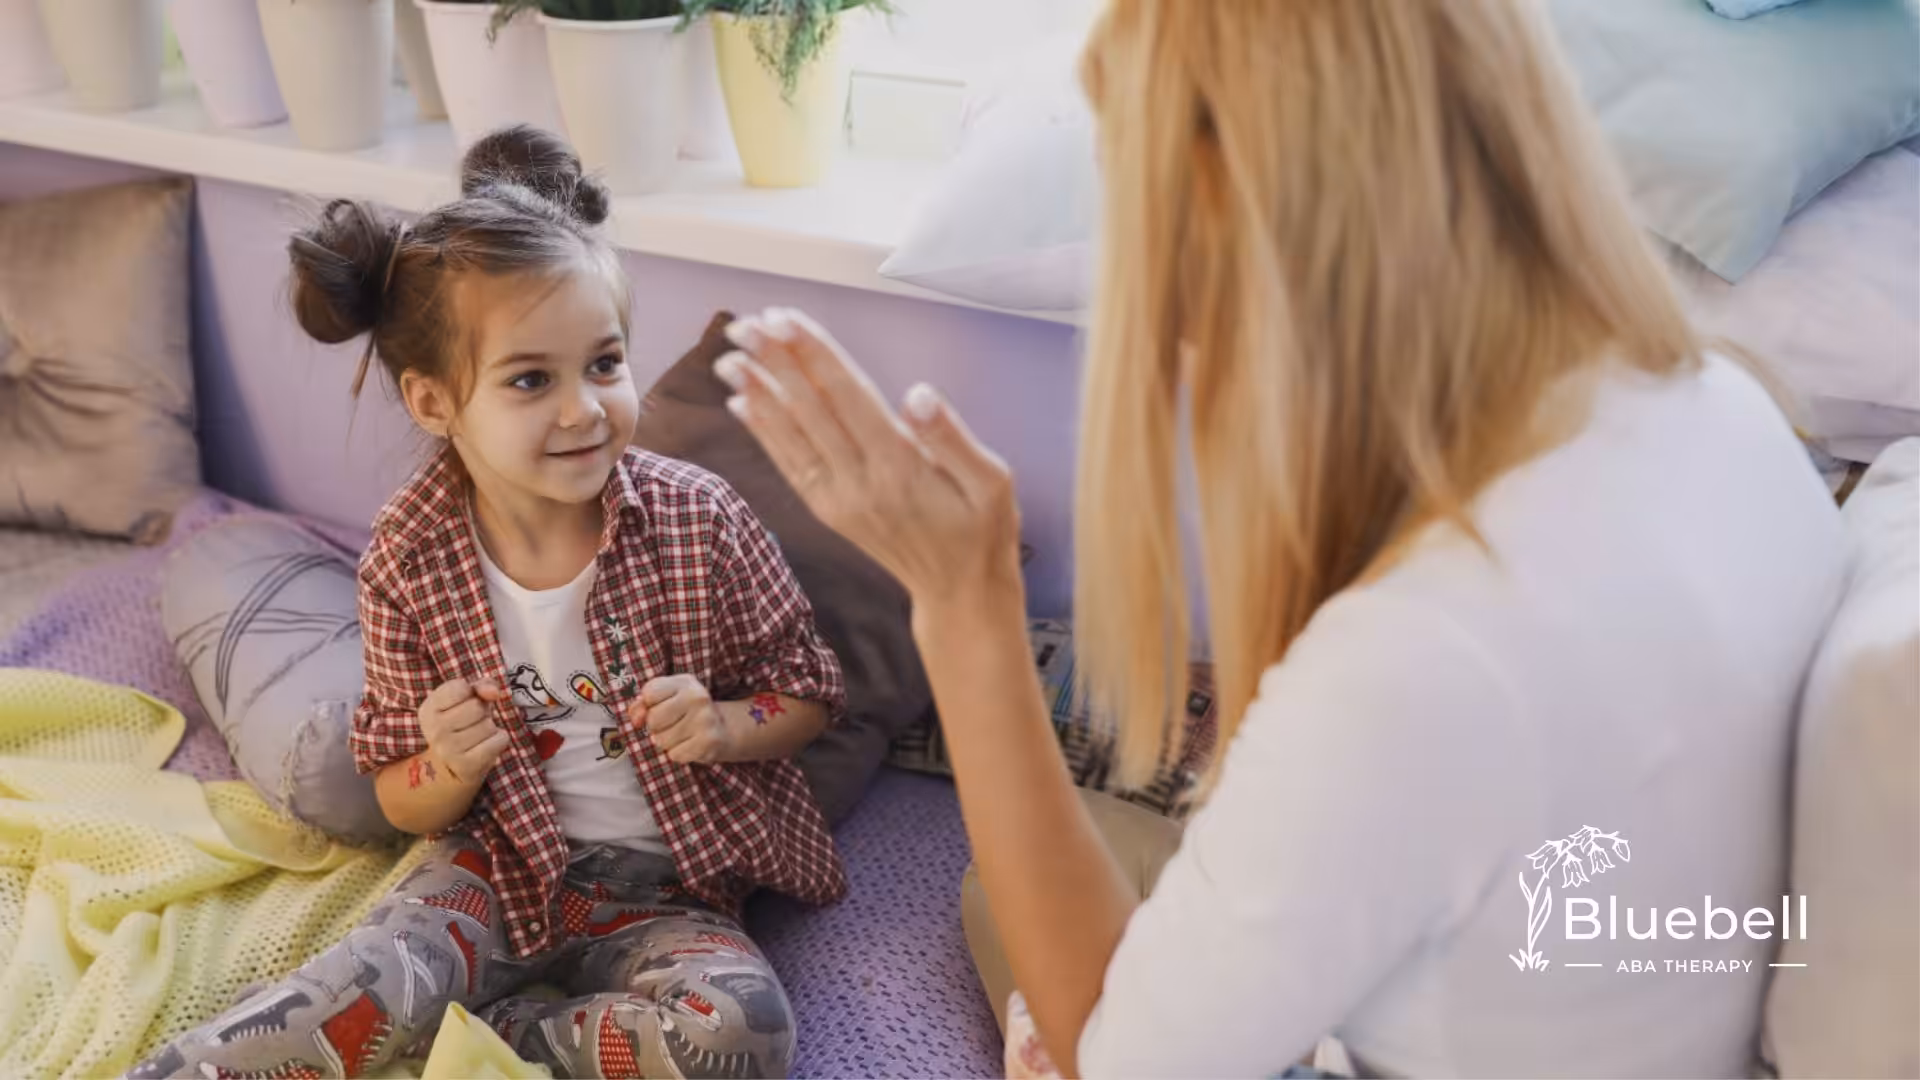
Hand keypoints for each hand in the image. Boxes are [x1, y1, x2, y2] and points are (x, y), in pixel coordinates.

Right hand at [418, 677, 511, 781]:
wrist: (450, 768)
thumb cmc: (462, 725)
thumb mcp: (466, 700)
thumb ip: (480, 686)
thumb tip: (493, 692)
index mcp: (428, 710)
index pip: (459, 688)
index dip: (469, 693)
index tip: (462, 704)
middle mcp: (434, 730)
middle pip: (476, 707)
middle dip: (482, 712)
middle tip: (471, 724)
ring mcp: (448, 750)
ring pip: (489, 725)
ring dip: (489, 729)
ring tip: (476, 737)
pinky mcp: (466, 765)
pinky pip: (499, 740)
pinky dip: (498, 741)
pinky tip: (484, 747)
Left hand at [631, 674, 731, 763]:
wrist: (723, 727)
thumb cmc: (685, 711)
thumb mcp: (666, 698)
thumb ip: (642, 705)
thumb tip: (636, 720)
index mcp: (685, 682)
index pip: (649, 694)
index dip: (648, 705)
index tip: (660, 706)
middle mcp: (697, 698)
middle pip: (653, 720)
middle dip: (656, 727)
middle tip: (672, 724)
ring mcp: (705, 720)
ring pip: (661, 740)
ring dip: (667, 742)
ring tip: (682, 735)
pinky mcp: (708, 742)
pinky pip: (675, 755)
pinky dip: (678, 753)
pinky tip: (690, 744)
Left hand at [715, 307, 1023, 607]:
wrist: (959, 594)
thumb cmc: (983, 530)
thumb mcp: (992, 482)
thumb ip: (952, 437)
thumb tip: (917, 392)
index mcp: (900, 466)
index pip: (847, 397)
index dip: (813, 355)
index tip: (785, 319)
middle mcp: (860, 483)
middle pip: (810, 411)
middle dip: (775, 364)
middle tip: (745, 325)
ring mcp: (839, 500)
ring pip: (791, 437)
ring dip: (757, 394)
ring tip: (726, 357)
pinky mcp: (828, 512)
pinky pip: (789, 465)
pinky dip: (763, 432)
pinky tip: (742, 403)